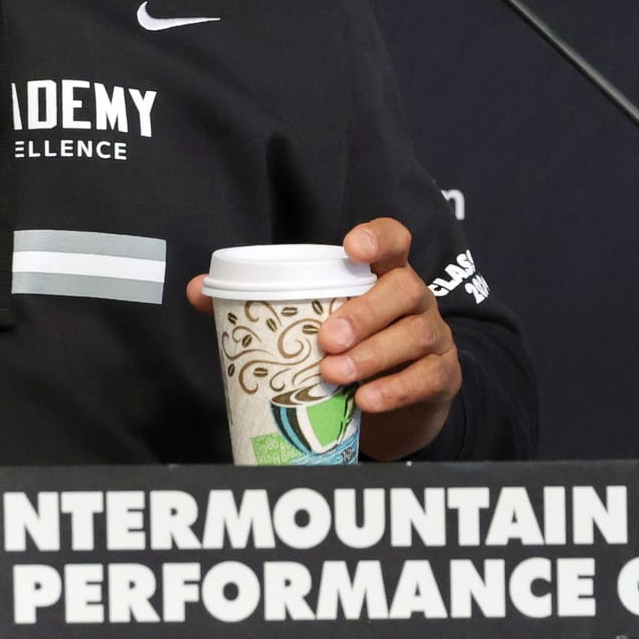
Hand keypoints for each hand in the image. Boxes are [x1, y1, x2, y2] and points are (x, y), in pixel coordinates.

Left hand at [185, 218, 461, 460]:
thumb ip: (256, 301)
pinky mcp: (442, 375)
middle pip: (403, 290)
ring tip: (333, 375)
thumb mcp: (310, 320)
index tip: (351, 247)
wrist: (391, 401)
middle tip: (326, 339)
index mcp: (380, 274)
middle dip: (364, 313)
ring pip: (414, 335)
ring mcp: (433, 335)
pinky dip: (395, 389)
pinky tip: (366, 400)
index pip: (394, 239)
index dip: (377, 237)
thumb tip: (196, 291)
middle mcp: (413, 297)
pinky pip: (427, 378)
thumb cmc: (345, 345)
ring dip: (372, 356)